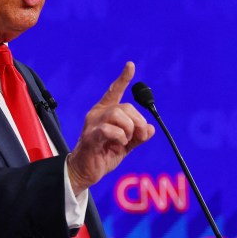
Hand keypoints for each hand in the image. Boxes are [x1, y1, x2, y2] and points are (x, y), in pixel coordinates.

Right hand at [67, 62, 155, 194]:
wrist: (85, 172)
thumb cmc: (103, 155)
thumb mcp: (126, 144)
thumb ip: (138, 136)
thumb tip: (151, 128)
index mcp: (105, 112)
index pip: (114, 91)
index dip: (123, 78)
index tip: (130, 65)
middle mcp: (97, 114)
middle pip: (125, 107)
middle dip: (138, 121)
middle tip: (139, 135)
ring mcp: (92, 125)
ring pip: (118, 115)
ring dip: (129, 129)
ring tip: (126, 141)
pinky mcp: (91, 137)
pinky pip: (109, 130)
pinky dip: (121, 137)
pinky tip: (119, 144)